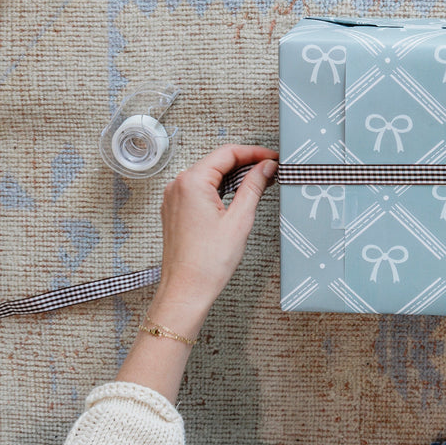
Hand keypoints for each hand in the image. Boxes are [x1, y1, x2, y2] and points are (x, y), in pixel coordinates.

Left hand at [155, 144, 277, 313]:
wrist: (186, 291)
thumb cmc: (206, 263)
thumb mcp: (239, 220)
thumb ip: (254, 187)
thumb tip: (265, 167)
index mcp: (191, 182)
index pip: (227, 153)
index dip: (254, 153)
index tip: (272, 158)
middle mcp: (177, 186)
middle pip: (217, 162)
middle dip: (245, 163)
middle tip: (270, 170)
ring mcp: (174, 199)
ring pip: (208, 175)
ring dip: (233, 177)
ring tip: (258, 183)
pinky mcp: (175, 211)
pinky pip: (199, 190)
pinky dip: (219, 189)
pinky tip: (236, 197)